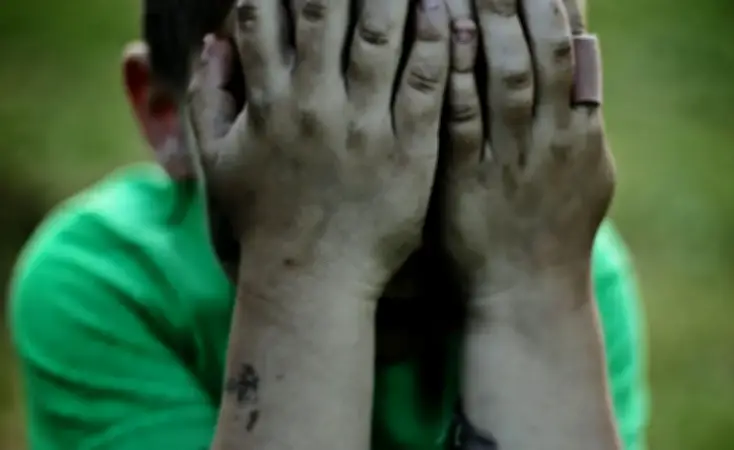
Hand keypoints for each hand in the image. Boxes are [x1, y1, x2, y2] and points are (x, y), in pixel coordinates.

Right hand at [189, 0, 450, 294]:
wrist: (310, 282)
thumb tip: (213, 41)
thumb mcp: (218, 162)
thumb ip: (207, 98)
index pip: (264, 18)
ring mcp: (365, 129)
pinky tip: (443, 10)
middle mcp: (315, 106)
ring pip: (380, 38)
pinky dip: (435, 44)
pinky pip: (425, 87)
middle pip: (326, 12)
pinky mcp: (409, 154)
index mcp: (268, 104)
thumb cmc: (262, 222)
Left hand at [442, 0, 613, 284]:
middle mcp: (553, 139)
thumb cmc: (552, 230)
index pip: (575, 49)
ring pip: (509, 77)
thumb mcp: (586, 172)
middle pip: (545, 51)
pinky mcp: (470, 182)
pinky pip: (464, 120)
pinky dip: (459, 76)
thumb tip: (583, 56)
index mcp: (582, 131)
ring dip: (493, 23)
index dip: (559, 2)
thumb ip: (581, 114)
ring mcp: (513, 160)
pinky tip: (449, 36)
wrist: (527, 294)